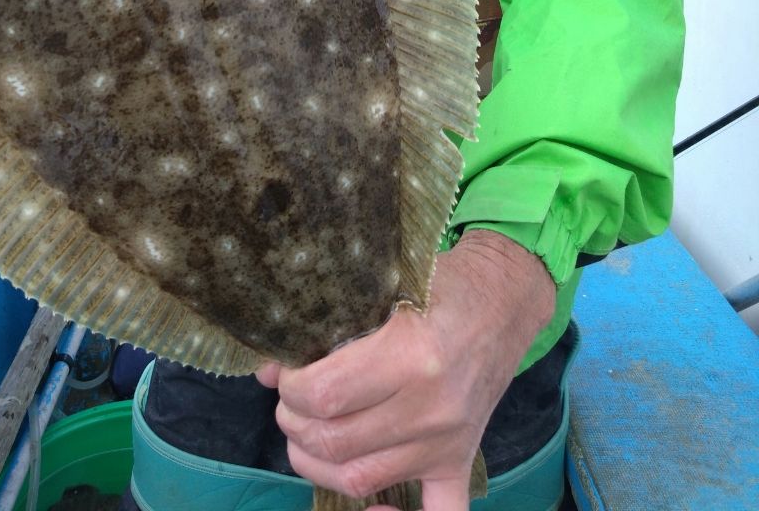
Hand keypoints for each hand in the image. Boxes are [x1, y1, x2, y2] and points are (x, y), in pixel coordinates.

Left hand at [257, 230, 555, 510]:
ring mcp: (447, 442)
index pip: (325, 395)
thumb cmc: (440, 283)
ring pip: (360, 480)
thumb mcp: (382, 287)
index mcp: (409, 356)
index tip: (285, 373)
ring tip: (307, 435)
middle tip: (291, 402)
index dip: (290, 388)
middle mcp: (431, 408)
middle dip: (295, 422)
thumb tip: (269, 369)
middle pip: (334, 441)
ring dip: (317, 462)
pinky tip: (374, 508)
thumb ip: (329, 326)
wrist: (503, 298)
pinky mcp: (462, 460)